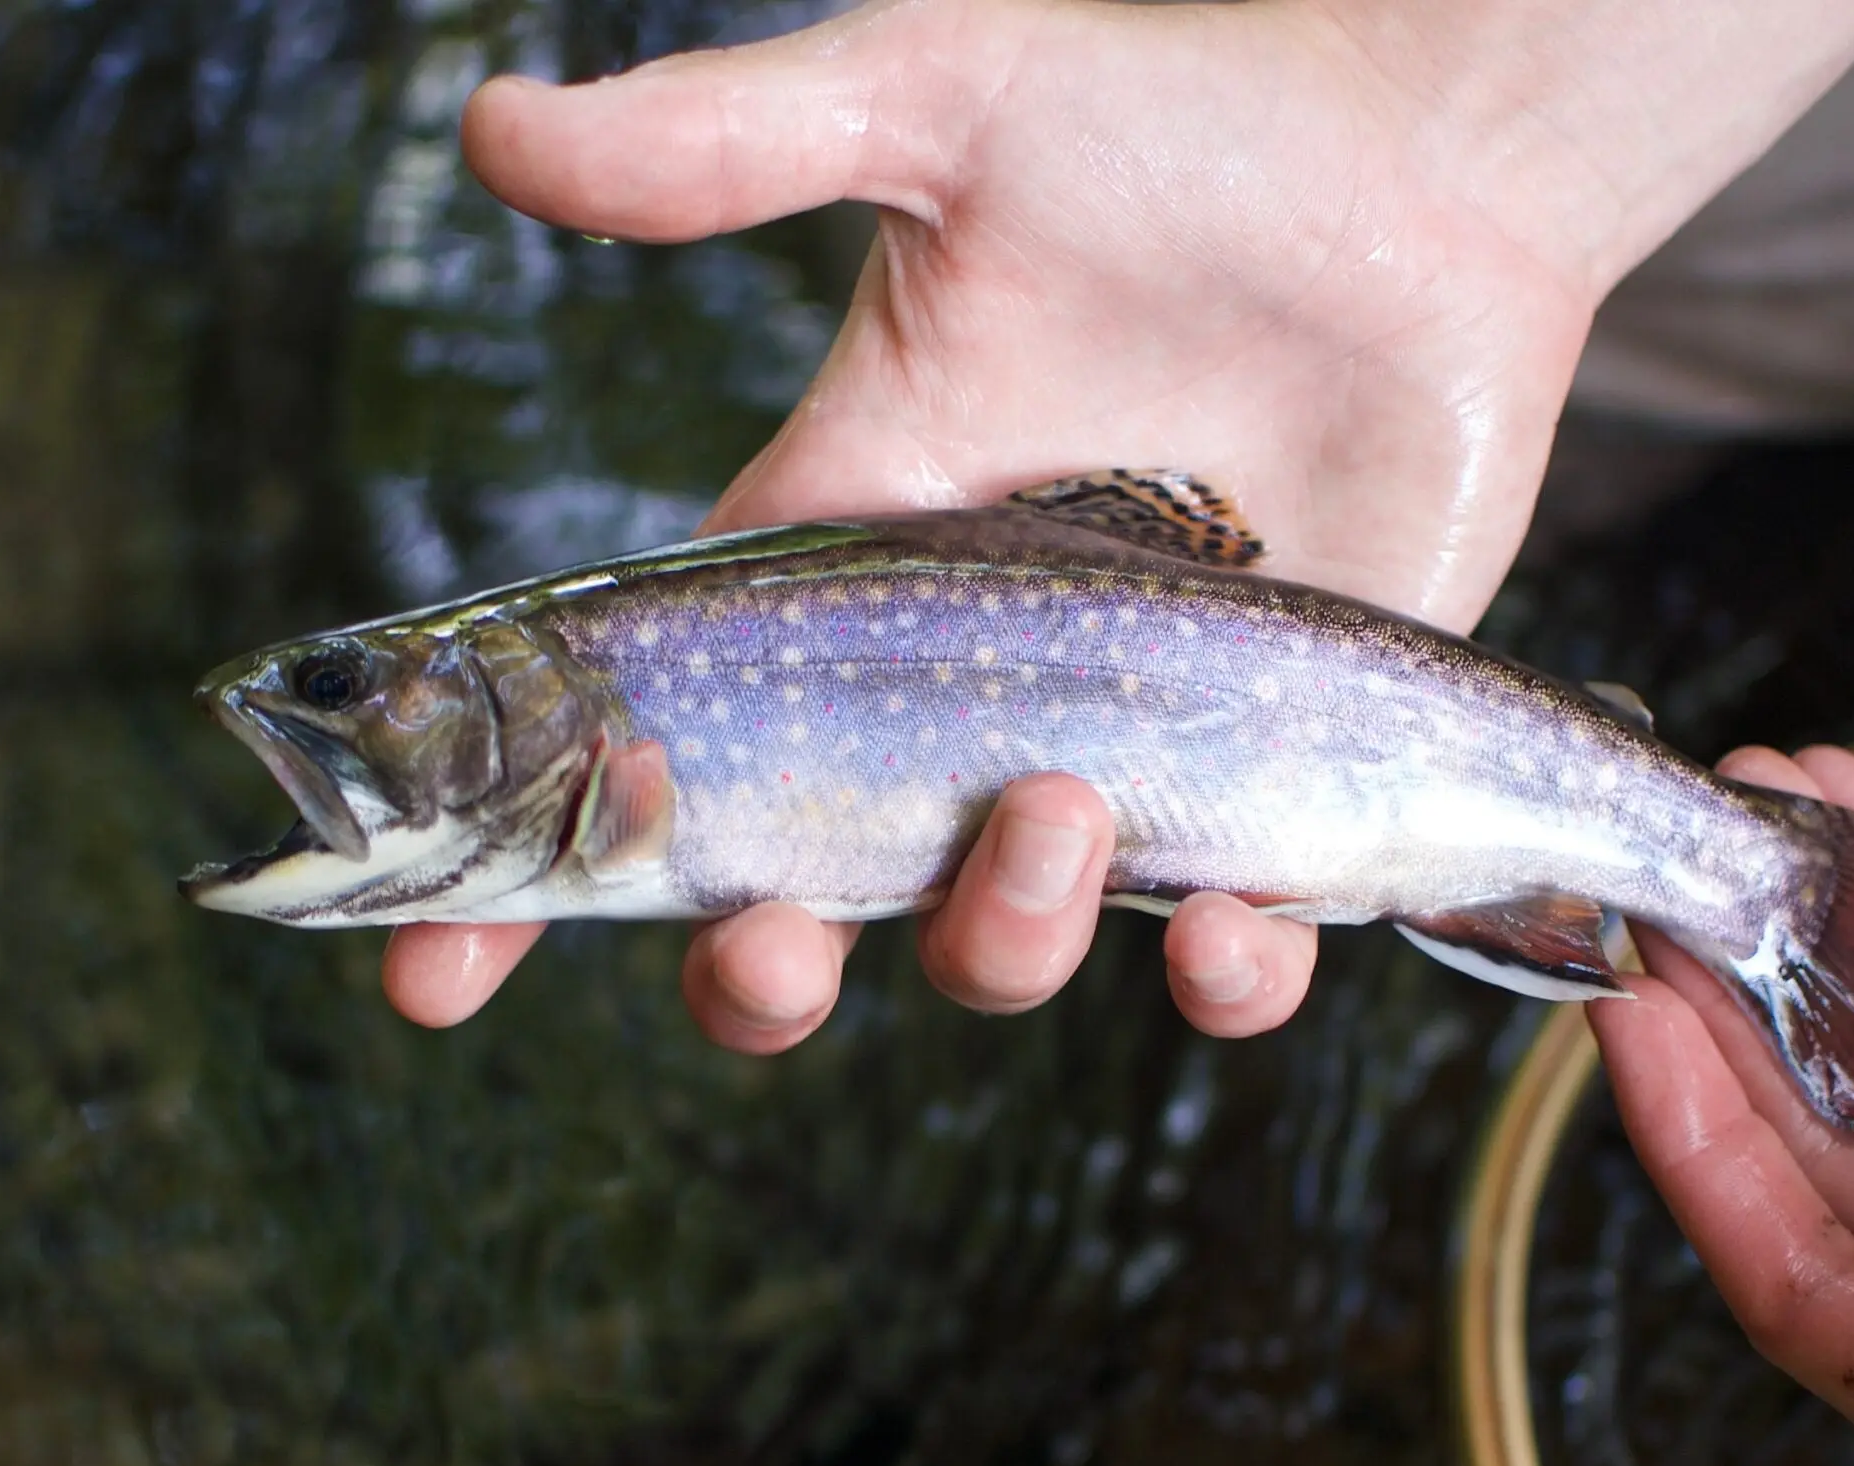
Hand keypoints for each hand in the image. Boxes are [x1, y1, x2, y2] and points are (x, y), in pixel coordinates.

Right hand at [387, 0, 1853, 1049]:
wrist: (1425, 168)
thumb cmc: (1175, 125)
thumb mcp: (936, 102)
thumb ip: (725, 143)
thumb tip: (488, 131)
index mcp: (834, 560)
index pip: (646, 737)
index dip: (528, 877)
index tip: (428, 974)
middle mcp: (951, 688)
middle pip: (798, 897)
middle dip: (753, 970)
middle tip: (766, 943)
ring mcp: (1110, 747)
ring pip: (997, 941)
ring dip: (995, 935)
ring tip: (1056, 809)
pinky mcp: (1276, 777)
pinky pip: (1229, 940)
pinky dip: (1226, 973)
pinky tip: (1235, 925)